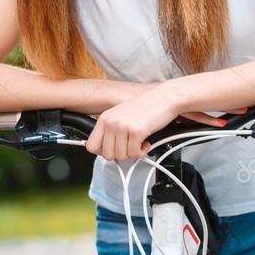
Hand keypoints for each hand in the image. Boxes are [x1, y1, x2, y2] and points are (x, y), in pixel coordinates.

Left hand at [86, 86, 233, 161]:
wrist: (163, 98)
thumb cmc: (145, 108)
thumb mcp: (120, 116)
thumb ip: (110, 131)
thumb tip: (104, 151)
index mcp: (104, 118)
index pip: (91, 146)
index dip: (103, 152)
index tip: (114, 149)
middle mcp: (111, 122)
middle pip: (106, 155)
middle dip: (121, 155)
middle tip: (130, 147)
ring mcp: (122, 127)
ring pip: (121, 156)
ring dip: (133, 154)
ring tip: (139, 142)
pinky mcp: (136, 131)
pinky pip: (134, 154)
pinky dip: (142, 152)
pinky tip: (146, 142)